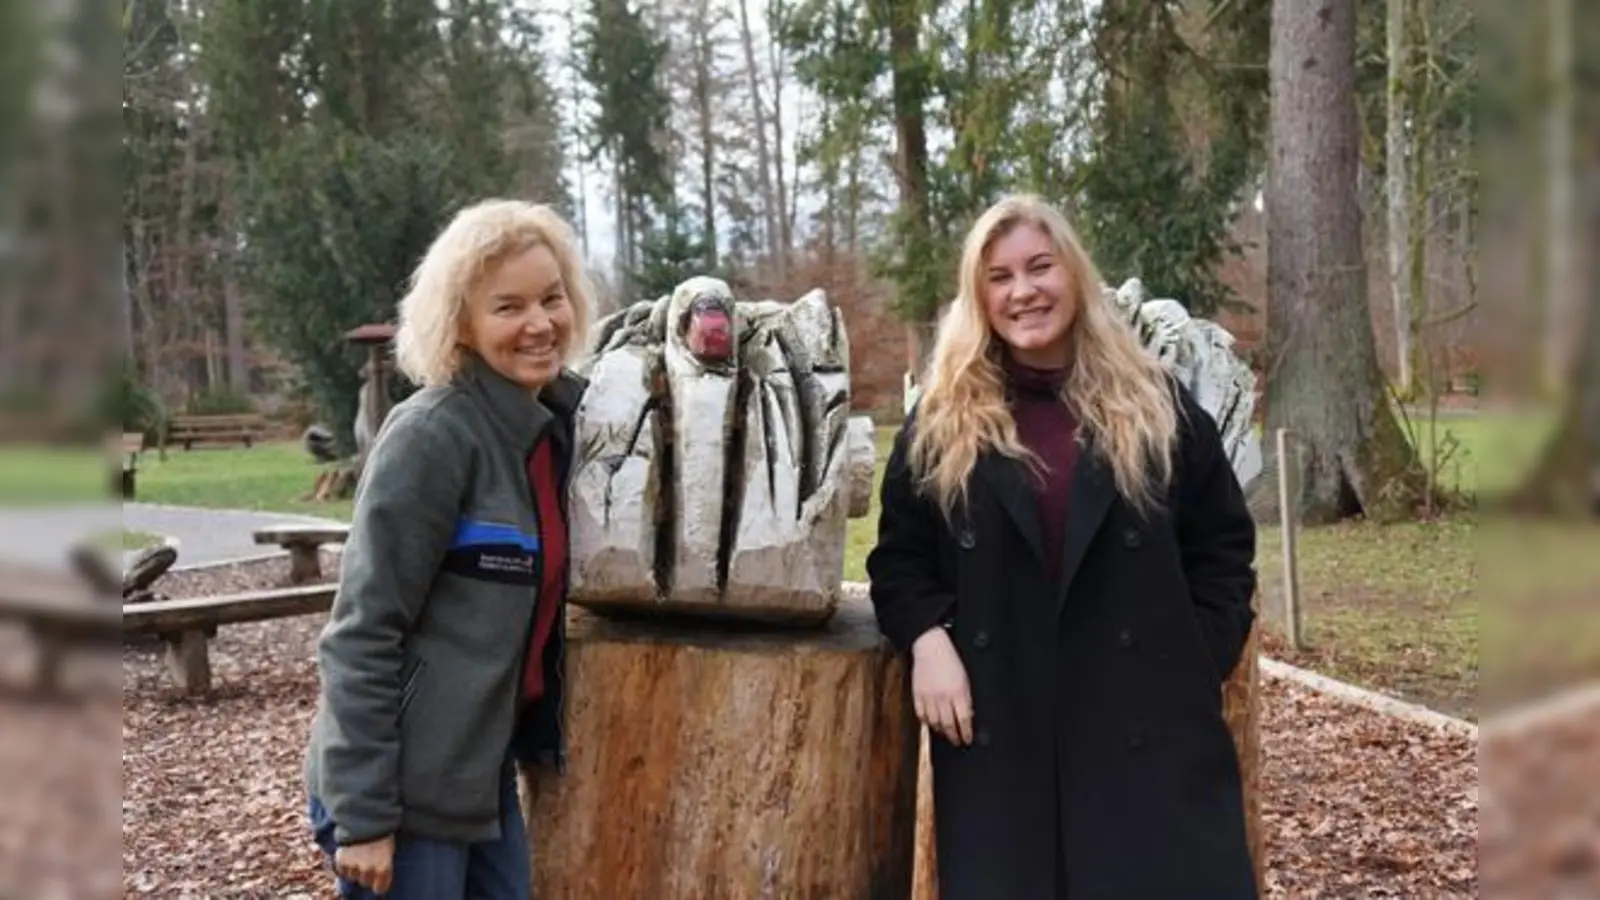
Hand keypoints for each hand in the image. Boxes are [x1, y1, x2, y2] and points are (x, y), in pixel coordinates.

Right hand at [335, 834, 394, 893]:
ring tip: (358, 856)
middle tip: (367, 862)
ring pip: (353, 877)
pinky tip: (349, 856)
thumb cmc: (381, 830)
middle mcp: (368, 869)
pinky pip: (342, 871)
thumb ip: (384, 863)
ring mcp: (353, 865)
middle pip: (365, 882)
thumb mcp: (389, 847)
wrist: (364, 817)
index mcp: (383, 866)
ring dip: (355, 869)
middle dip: (367, 874)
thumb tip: (381, 874)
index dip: (379, 883)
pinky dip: (344, 866)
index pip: (380, 888)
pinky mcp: (341, 860)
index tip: (379, 880)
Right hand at [911, 628, 973, 745]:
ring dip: (941, 731)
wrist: (930, 646)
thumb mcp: (965, 678)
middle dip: (954, 736)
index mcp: (958, 692)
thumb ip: (966, 698)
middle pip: (949, 724)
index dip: (966, 733)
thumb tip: (968, 715)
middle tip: (957, 742)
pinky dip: (926, 721)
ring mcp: (929, 697)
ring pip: (934, 722)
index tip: (967, 739)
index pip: (964, 720)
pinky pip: (921, 714)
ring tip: (945, 734)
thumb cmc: (950, 660)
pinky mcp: (917, 694)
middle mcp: (943, 697)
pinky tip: (931, 723)